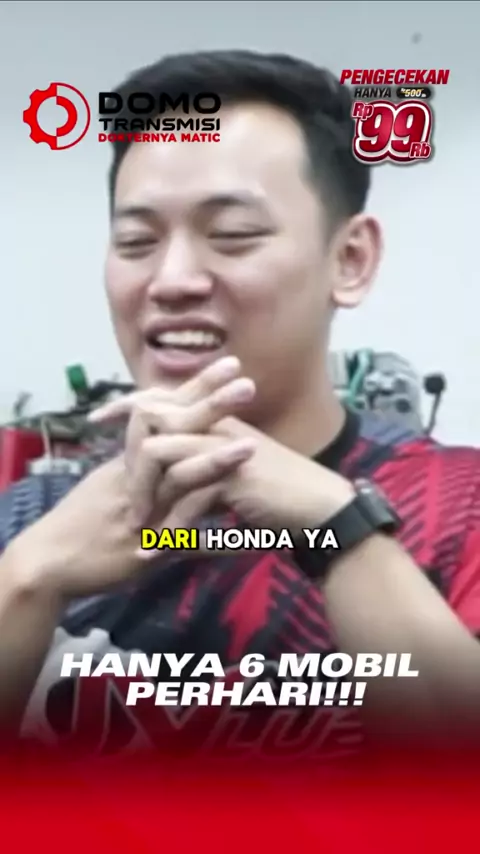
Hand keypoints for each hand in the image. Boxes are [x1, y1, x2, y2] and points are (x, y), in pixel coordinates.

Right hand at [15, 359, 256, 597]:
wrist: (50, 561)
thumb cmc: (83, 520)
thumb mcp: (114, 484)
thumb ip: (146, 464)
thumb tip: (178, 445)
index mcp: (131, 458)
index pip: (165, 411)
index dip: (196, 388)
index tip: (232, 365)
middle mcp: (137, 477)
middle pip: (171, 433)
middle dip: (209, 408)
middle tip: (247, 386)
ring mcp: (142, 512)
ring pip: (177, 480)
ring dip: (213, 463)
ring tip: (250, 448)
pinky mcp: (146, 549)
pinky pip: (184, 542)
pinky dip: (215, 541)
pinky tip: (248, 539)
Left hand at [139, 416, 354, 533]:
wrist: (323, 509)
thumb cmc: (281, 494)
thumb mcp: (234, 477)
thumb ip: (202, 471)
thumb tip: (170, 484)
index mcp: (217, 421)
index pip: (163, 397)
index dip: (128, 404)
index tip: (100, 419)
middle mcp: (218, 426)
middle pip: (154, 421)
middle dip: (129, 460)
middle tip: (124, 504)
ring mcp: (226, 447)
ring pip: (163, 457)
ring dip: (146, 498)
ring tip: (139, 532)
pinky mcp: (235, 476)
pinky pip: (188, 498)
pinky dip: (171, 529)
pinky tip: (158, 551)